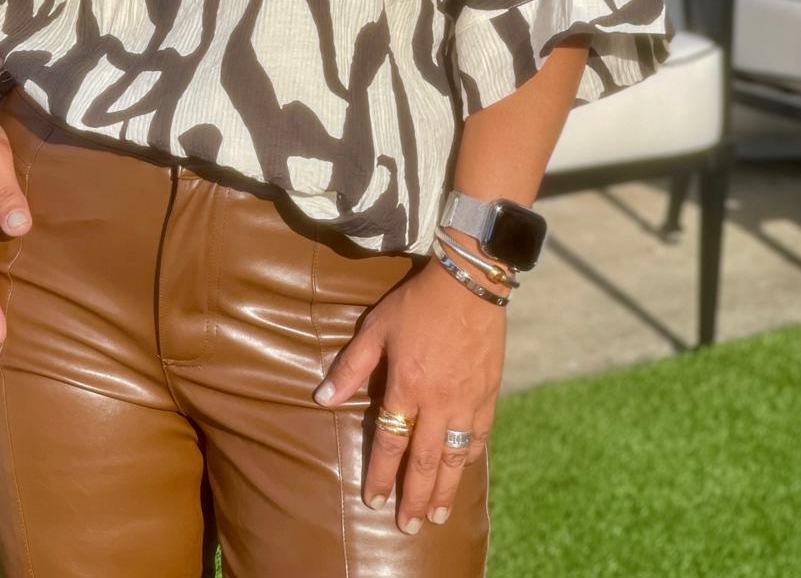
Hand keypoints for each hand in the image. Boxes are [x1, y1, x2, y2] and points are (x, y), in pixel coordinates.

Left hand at [311, 252, 506, 533]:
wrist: (468, 284)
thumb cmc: (417, 303)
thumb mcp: (376, 327)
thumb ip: (351, 367)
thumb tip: (322, 399)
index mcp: (408, 387)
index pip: (391, 443)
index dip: (381, 474)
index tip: (373, 500)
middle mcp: (439, 403)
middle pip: (424, 462)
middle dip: (414, 498)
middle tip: (408, 527)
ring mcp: (467, 402)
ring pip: (455, 458)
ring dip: (444, 490)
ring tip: (436, 516)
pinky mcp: (488, 395)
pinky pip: (478, 437)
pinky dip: (469, 459)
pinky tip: (463, 472)